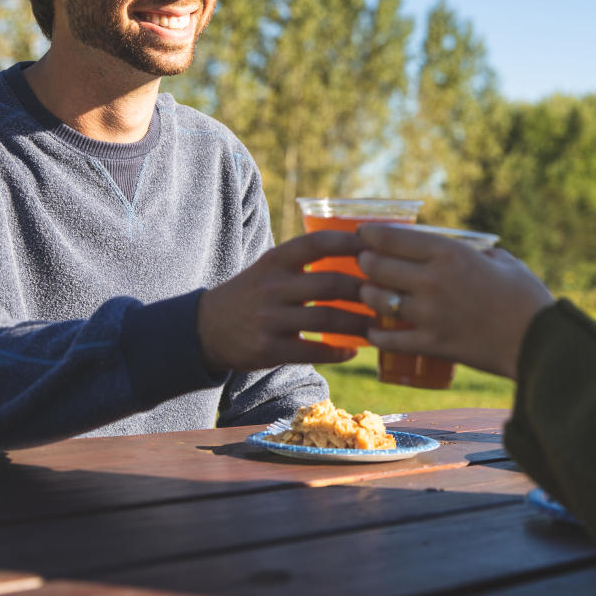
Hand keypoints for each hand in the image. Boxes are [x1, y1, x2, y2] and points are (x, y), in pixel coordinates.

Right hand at [198, 230, 371, 371]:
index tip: (378, 246)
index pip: (317, 243)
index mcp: (275, 261)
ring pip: (325, 320)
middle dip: (364, 290)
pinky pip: (312, 351)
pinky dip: (337, 352)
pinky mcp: (268, 349)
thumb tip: (362, 252)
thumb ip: (305, 261)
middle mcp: (272, 287)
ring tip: (379, 325)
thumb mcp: (270, 268)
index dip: (350, 243)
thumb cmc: (252, 294)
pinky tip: (354, 350)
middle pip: (329, 284)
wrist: (206, 329)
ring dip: (358, 324)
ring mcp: (269, 319)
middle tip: (389, 295)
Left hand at [356, 224, 554, 379]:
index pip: (392, 238)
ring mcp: (429, 314)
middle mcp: (432, 280)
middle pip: (376, 266)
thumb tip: (470, 253)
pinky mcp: (432, 344)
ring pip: (377, 300)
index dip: (370, 234)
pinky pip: (390, 338)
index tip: (363, 233)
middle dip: (365, 262)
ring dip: (368, 295)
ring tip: (369, 293)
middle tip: (365, 262)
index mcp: (449, 254)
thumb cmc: (528, 298)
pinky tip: (374, 330)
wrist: (540, 342)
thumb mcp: (504, 262)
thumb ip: (479, 254)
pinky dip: (377, 333)